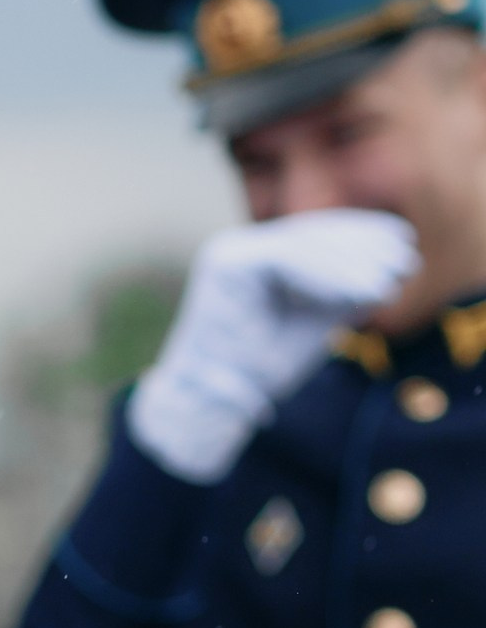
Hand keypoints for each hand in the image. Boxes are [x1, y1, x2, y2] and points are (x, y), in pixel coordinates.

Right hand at [128, 208, 417, 482]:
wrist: (220, 394)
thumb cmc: (265, 365)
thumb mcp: (316, 319)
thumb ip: (341, 291)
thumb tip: (387, 271)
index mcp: (256, 257)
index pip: (314, 234)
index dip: (360, 232)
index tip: (403, 240)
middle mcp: (239, 248)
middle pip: (310, 234)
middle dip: (362, 244)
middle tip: (406, 261)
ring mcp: (229, 253)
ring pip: (302, 245)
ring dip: (352, 264)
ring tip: (390, 284)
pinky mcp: (226, 266)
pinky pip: (286, 260)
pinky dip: (327, 276)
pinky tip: (364, 292)